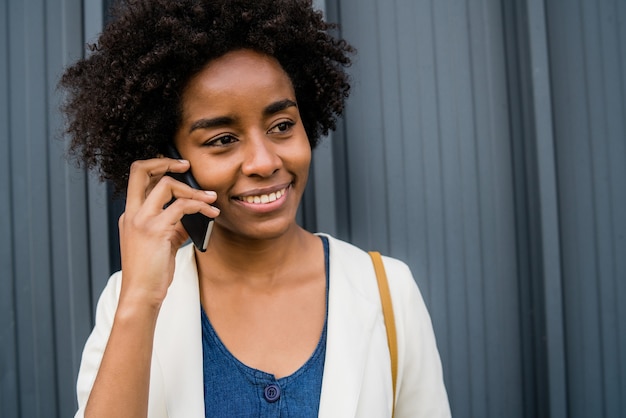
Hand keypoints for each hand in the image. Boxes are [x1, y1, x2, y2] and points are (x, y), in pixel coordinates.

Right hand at [118, 157, 219, 309]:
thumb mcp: (162, 242)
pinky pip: (182, 206)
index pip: (138, 177)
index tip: (176, 167)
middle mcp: (132, 213)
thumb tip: (196, 213)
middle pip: (140, 170)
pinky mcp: (156, 230)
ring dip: (193, 190)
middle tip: (187, 166)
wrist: (141, 294)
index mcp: (130, 214)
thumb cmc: (151, 272)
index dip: (156, 166)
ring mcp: (141, 220)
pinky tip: (211, 213)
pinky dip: (200, 206)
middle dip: (165, 161)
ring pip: (166, 185)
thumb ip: (174, 225)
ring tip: (211, 199)